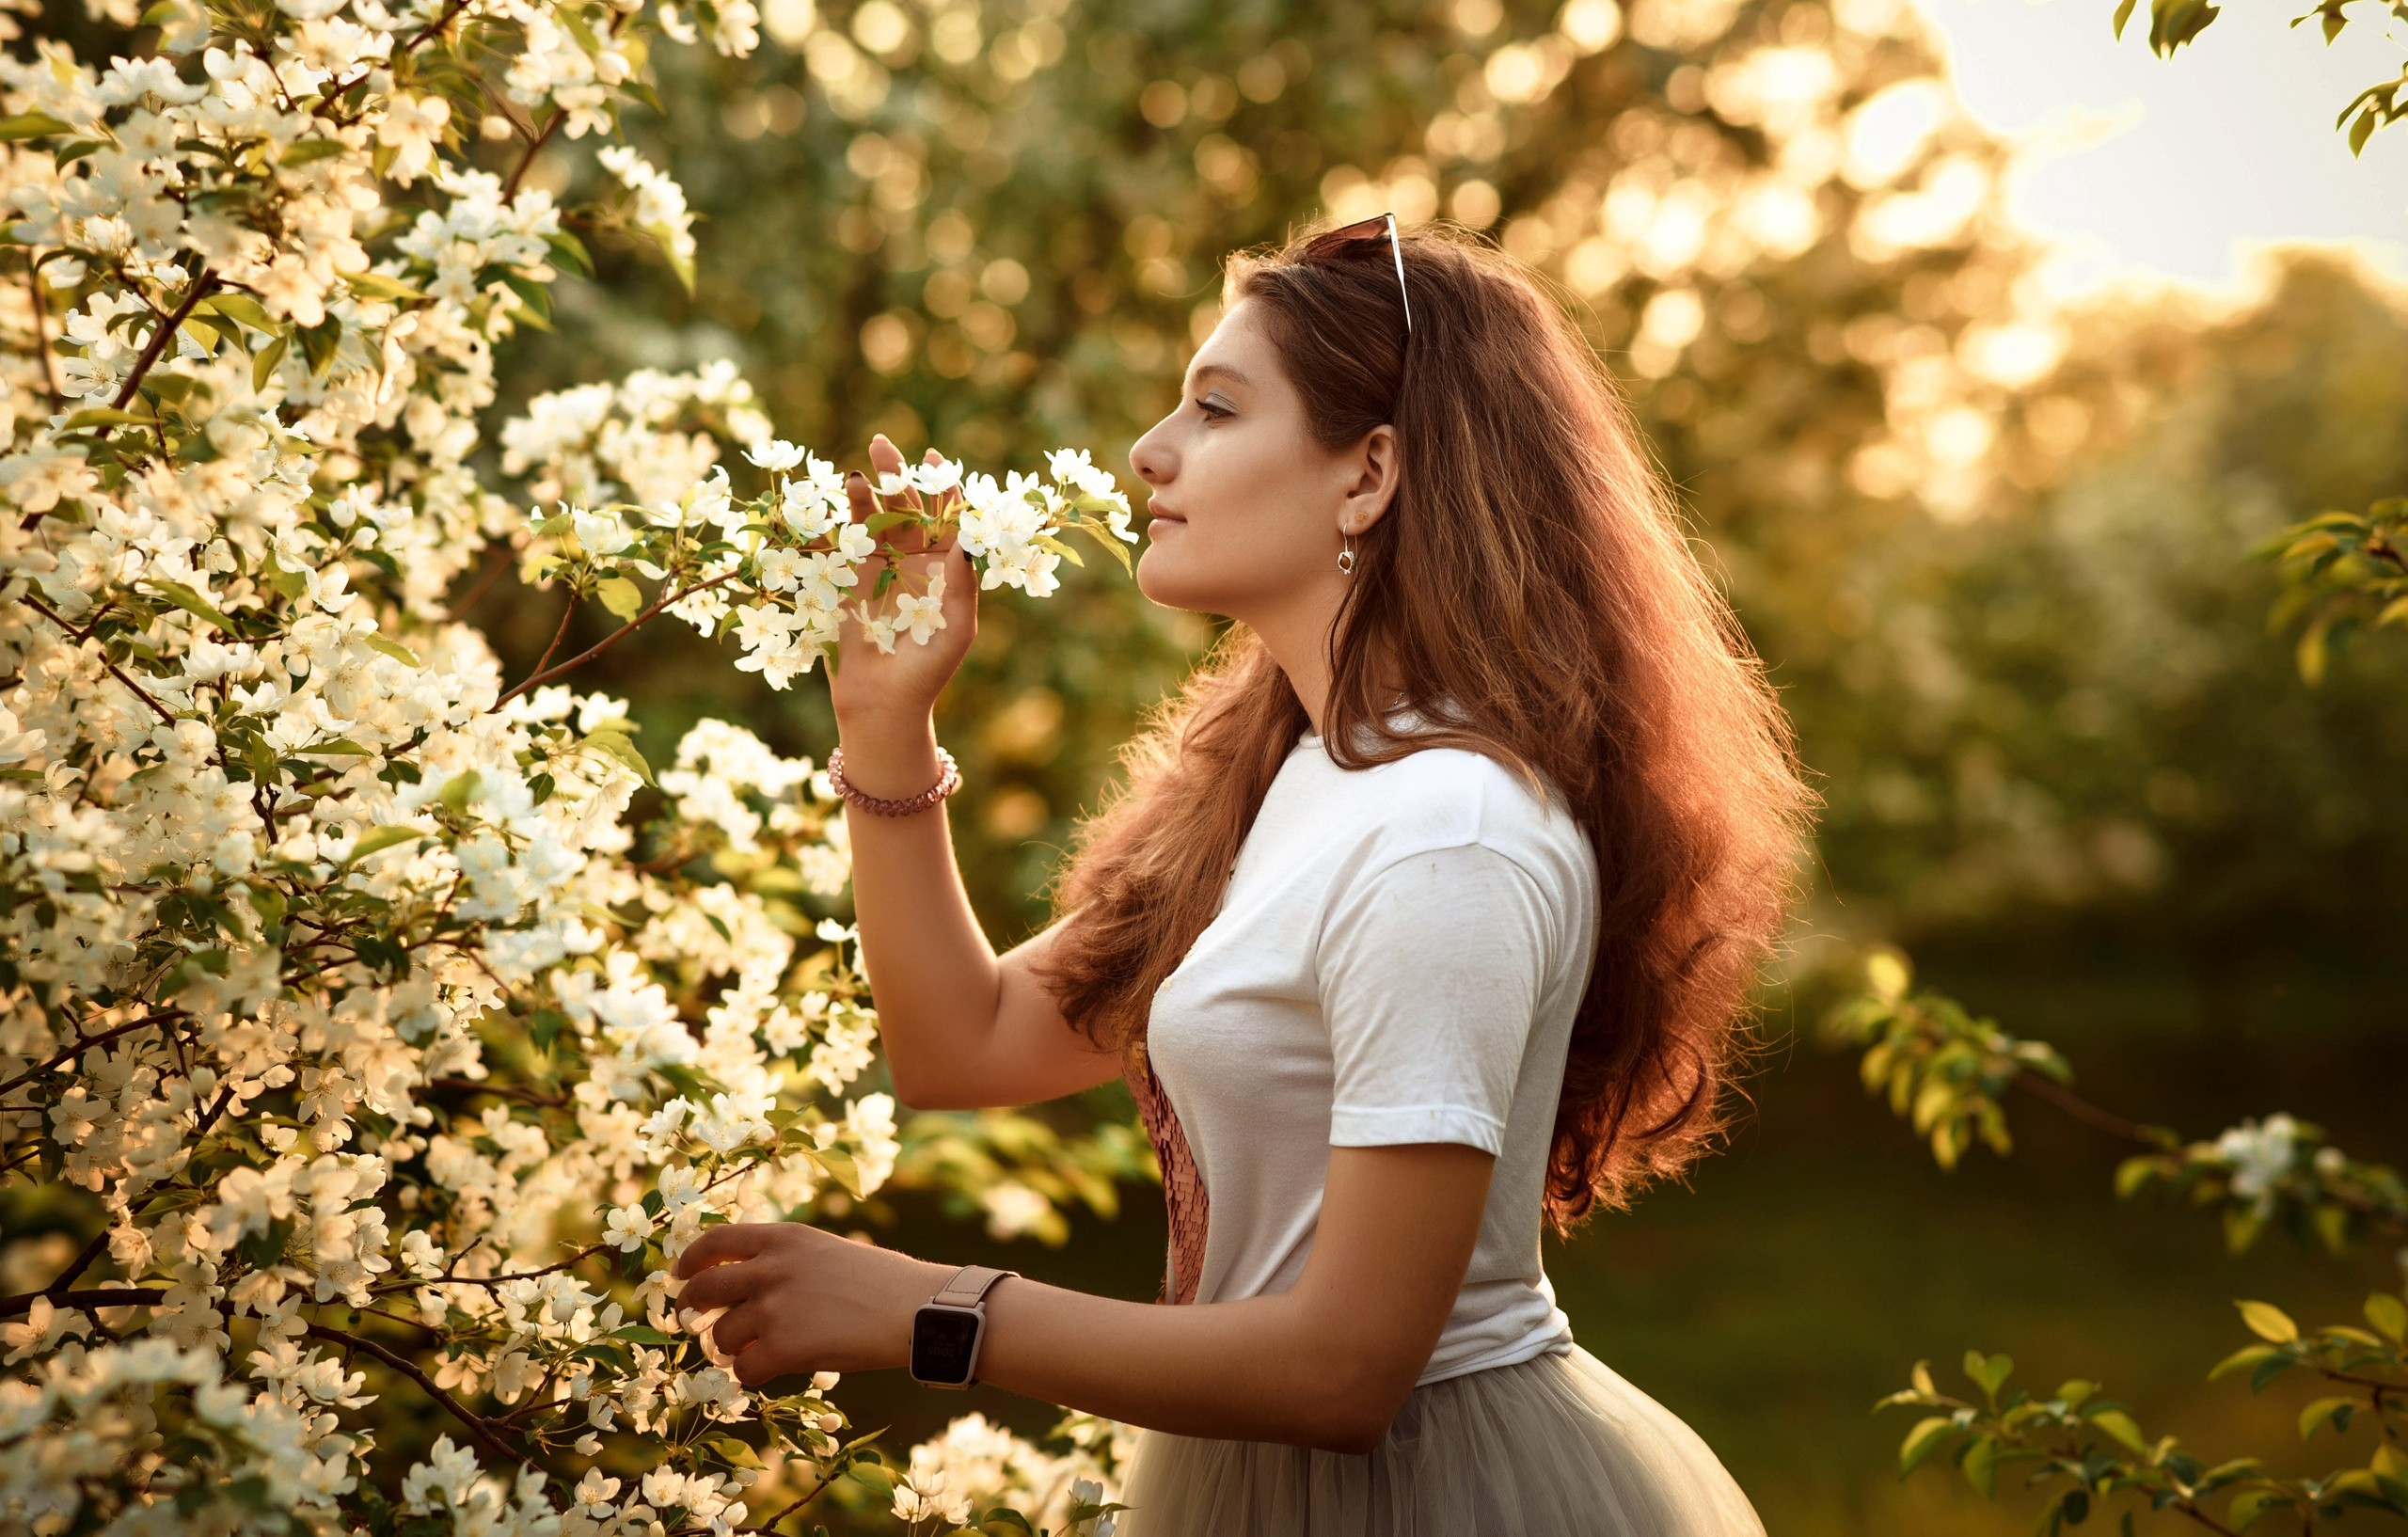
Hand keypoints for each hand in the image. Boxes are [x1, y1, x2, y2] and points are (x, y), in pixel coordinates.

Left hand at [671, 1221, 950, 1385]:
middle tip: (689, 1320)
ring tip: (752, 1351)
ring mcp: (774, 1308)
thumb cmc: (883, 1283)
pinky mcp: (783, 1347)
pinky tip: (770, 1370)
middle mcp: (771, 1268)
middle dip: (690, 1307)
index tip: (680, 1275)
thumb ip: (785, 1262)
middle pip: (705, 1288)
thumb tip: (745, 1291)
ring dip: (731, 1348)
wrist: (915, 1310)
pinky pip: (744, 1368)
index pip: (717, 1241)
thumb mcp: (828, 1251)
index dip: (691, 1259)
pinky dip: (751, 1374)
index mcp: (785, 1237)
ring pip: (721, 1336)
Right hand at [826, 433, 979, 736]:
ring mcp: (875, 570)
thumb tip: (968, 542)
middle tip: (883, 445)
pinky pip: (837, 545)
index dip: (941, 486)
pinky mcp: (843, 583)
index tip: (935, 457)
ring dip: (863, 497)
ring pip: (870, 521)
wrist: (882, 703)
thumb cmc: (928, 668)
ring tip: (857, 478)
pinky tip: (824, 505)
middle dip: (896, 477)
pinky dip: (830, 523)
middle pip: (905, 509)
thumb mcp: (956, 628)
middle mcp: (911, 562)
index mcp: (944, 568)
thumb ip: (961, 584)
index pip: (946, 517)